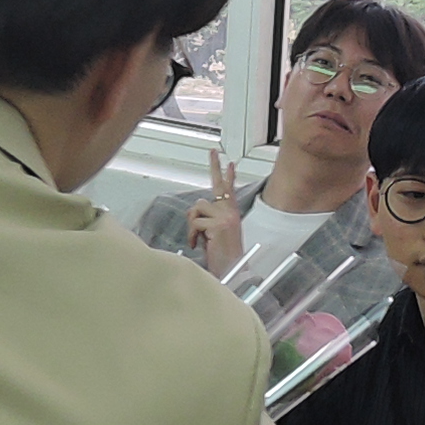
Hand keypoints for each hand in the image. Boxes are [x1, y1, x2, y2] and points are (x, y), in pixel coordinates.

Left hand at [182, 142, 243, 274]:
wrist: (232, 273)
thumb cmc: (223, 258)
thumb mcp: (215, 236)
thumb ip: (207, 221)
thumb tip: (195, 213)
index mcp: (230, 214)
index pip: (229, 191)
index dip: (227, 175)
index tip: (228, 162)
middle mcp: (230, 213)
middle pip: (218, 185)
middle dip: (214, 167)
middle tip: (212, 151)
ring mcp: (226, 217)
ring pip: (197, 206)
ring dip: (192, 224)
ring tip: (197, 239)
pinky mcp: (218, 225)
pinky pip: (195, 222)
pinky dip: (192, 235)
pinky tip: (198, 245)